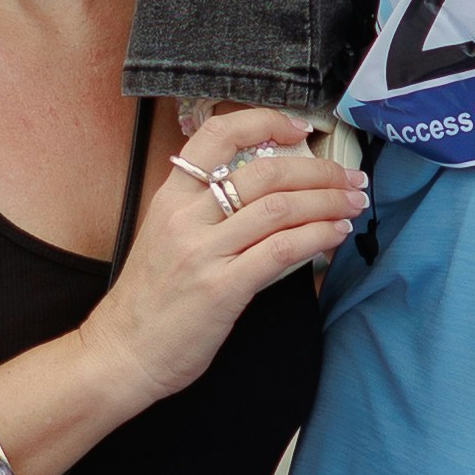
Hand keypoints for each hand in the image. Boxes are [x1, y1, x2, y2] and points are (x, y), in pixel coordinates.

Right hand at [82, 112, 364, 404]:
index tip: (300, 127)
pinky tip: (336, 234)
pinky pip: (282, 250)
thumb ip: (205, 211)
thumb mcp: (166, 238)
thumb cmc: (149, 301)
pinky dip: (317, 236)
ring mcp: (203, 252)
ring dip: (327, 201)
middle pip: (264, 172)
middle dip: (318, 171)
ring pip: (280, 208)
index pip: (217, 134)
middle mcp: (185, 217)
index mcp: (170, 198)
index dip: (264, 121)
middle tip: (348, 178)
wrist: (122, 352)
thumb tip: (267, 193)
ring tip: (352, 203)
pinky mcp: (222, 288)